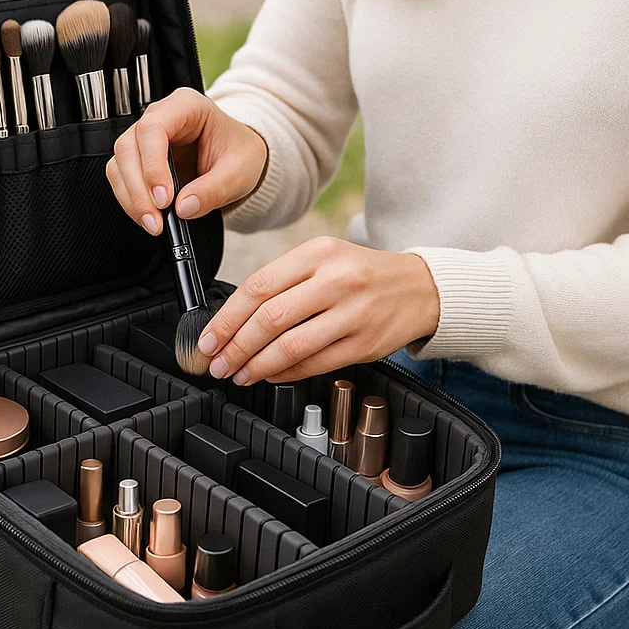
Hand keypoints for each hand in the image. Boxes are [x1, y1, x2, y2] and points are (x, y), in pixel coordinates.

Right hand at [106, 88, 267, 233]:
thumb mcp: (239, 172)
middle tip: (157, 219)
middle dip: (139, 188)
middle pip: (129, 147)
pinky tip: (149, 217)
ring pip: (120, 164)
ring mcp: (145, 139)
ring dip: (131, 198)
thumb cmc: (240, 153)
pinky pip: (122, 179)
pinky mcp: (140, 160)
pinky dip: (131, 201)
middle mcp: (160, 117)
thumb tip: (183, 207)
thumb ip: (213, 189)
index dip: (153, 165)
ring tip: (154, 224)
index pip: (153, 128)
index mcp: (186, 106)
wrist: (240, 160)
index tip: (164, 198)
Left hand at [197, 238, 439, 383]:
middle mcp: (336, 280)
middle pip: (270, 317)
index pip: (258, 286)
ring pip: (291, 345)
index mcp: (317, 253)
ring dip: (257, 365)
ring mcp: (353, 313)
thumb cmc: (361, 274)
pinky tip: (270, 375)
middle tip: (217, 362)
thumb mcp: (323, 259)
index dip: (226, 318)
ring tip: (239, 374)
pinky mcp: (365, 343)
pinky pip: (315, 363)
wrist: (420, 287)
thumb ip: (283, 282)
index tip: (208, 338)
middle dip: (235, 346)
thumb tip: (233, 320)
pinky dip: (286, 373)